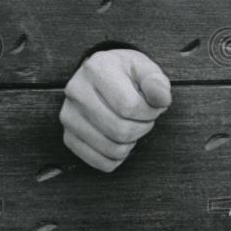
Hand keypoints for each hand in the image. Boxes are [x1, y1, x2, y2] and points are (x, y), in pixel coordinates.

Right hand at [59, 48, 171, 171]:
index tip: (154, 106)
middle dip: (143, 128)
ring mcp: (68, 116)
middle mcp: (76, 92)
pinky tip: (120, 139)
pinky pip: (100, 162)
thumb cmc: (126, 74)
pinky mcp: (68, 136)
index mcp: (96, 69)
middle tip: (145, 118)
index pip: (129, 106)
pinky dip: (117, 157)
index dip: (150, 112)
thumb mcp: (145, 68)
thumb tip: (162, 99)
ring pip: (111, 149)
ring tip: (132, 125)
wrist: (101, 76)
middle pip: (119, 130)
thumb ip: (156, 83)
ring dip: (131, 142)